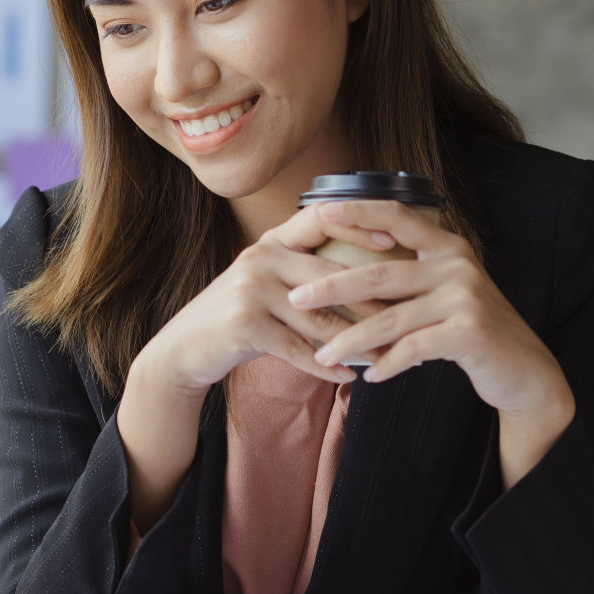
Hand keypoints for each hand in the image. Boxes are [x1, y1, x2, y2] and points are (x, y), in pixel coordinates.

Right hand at [139, 206, 392, 395]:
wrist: (184, 348)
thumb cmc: (239, 316)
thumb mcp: (266, 281)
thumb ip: (303, 270)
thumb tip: (367, 275)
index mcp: (271, 242)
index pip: (320, 217)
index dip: (359, 224)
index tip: (397, 241)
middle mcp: (260, 258)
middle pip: (330, 274)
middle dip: (373, 298)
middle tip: (409, 314)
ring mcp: (250, 290)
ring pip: (319, 318)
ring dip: (356, 341)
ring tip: (387, 354)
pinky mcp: (244, 325)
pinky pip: (297, 349)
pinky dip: (325, 366)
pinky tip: (348, 376)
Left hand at [287, 200, 573, 422]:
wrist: (524, 370)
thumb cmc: (472, 331)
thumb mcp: (445, 294)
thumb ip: (410, 279)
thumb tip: (348, 275)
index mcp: (448, 247)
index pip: (398, 216)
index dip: (359, 211)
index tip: (319, 212)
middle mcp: (457, 265)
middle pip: (380, 274)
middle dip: (332, 287)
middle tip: (295, 297)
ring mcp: (465, 298)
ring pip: (391, 318)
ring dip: (352, 340)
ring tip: (323, 354)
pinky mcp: (470, 332)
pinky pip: (414, 348)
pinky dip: (388, 364)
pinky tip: (368, 376)